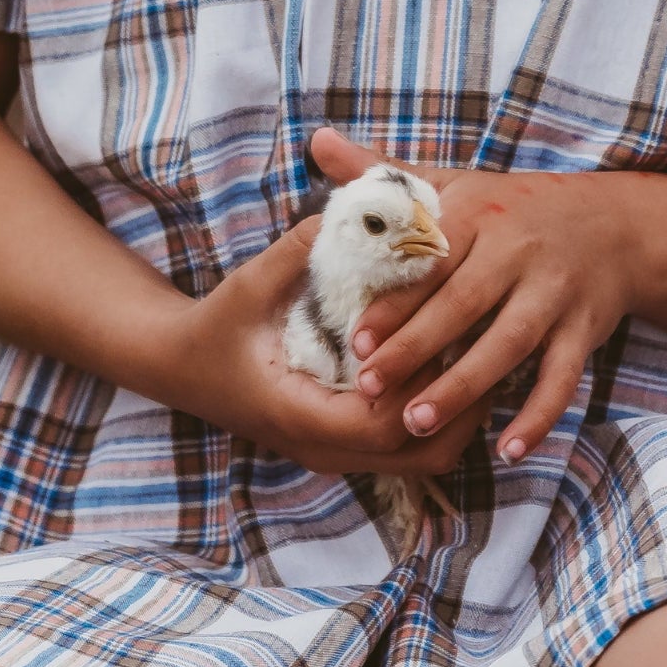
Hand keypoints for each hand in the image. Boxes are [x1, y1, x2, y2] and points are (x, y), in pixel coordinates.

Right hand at [153, 217, 492, 479]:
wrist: (180, 366)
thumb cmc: (216, 325)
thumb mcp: (249, 285)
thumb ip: (296, 252)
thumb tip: (347, 210)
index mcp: (301, 415)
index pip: (385, 422)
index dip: (424, 380)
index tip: (447, 331)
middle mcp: (323, 448)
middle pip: (420, 450)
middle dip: (460, 401)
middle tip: (485, 341)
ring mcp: (335, 453)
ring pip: (422, 457)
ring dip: (456, 412)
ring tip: (477, 351)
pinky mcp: (343, 444)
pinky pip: (407, 446)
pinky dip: (436, 415)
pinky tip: (448, 364)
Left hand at [312, 127, 641, 465]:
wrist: (616, 224)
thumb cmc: (515, 208)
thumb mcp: (456, 183)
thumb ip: (384, 172)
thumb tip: (318, 140)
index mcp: (482, 215)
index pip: (431, 263)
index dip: (394, 303)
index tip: (353, 340)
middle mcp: (521, 251)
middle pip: (466, 305)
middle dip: (416, 350)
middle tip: (369, 390)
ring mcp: (556, 292)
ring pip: (510, 344)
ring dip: (464, 386)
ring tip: (417, 423)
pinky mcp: (584, 329)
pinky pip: (562, 378)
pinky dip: (539, 415)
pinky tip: (508, 448)